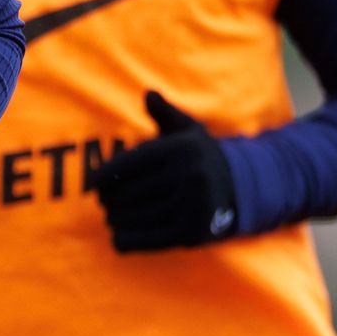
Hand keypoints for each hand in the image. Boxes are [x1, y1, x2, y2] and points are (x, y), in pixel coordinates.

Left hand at [92, 90, 237, 252]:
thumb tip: (149, 94)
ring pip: (134, 218)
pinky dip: (126, 241)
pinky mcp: (192, 233)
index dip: (103, 176)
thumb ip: (165, 113)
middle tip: (104, 204)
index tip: (91, 184)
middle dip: (109, 200)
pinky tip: (118, 238)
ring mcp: (192, 206)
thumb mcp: (188, 130)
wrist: (244, 188)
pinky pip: (146, 240)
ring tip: (113, 218)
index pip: (128, 164)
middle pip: (127, 193)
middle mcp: (189, 175)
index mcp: (181, 148)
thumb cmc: (201, 157)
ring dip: (116, 220)